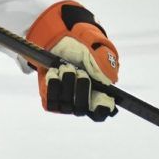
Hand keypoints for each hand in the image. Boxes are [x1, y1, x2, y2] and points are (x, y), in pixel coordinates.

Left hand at [26, 1, 119, 119]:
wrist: (59, 45)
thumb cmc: (81, 51)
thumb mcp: (93, 55)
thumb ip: (101, 68)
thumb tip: (107, 82)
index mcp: (97, 95)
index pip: (101, 112)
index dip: (101, 108)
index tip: (102, 98)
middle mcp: (81, 103)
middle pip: (82, 109)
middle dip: (81, 88)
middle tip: (80, 71)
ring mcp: (66, 104)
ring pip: (67, 105)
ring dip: (67, 83)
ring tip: (66, 67)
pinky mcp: (51, 100)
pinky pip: (51, 101)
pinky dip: (53, 85)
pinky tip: (54, 72)